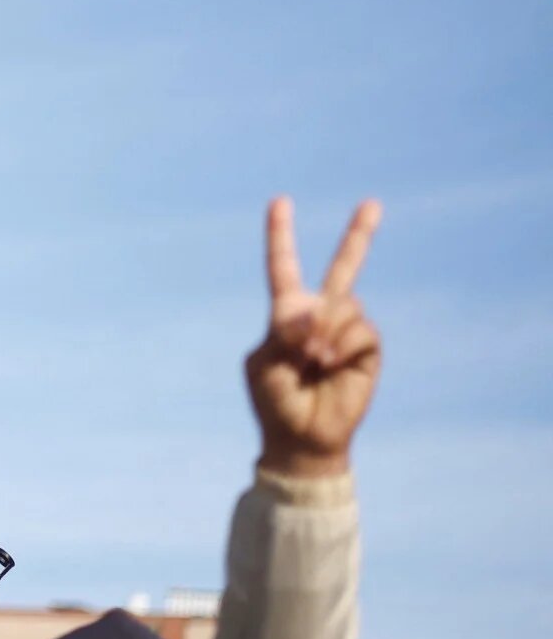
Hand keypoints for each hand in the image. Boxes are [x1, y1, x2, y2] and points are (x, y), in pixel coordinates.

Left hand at [248, 197, 383, 478]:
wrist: (300, 437)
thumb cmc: (274, 400)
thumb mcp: (264, 361)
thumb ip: (284, 331)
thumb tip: (316, 311)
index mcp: (286, 313)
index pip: (283, 267)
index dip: (281, 235)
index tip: (280, 201)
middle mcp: (320, 315)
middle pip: (343, 268)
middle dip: (360, 235)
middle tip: (373, 204)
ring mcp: (346, 331)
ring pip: (343, 305)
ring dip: (324, 330)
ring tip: (313, 359)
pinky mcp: (368, 350)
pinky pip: (361, 329)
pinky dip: (341, 343)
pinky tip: (330, 363)